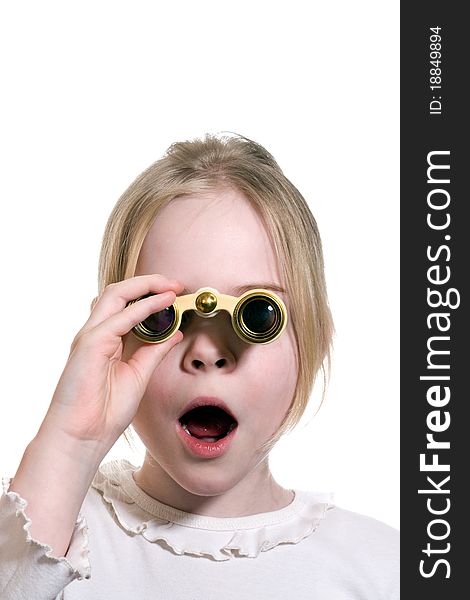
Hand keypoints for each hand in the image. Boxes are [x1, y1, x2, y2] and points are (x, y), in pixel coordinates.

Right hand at [41, 274, 183, 450]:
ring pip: (115, 294)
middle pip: (118, 292)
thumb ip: (154, 351)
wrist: (83, 437)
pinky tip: (162, 303)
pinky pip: (119, 318)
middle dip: (149, 282)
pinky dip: (143, 308)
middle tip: (177, 284)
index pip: (125, 304)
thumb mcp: (139, 375)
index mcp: (105, 339)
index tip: (176, 293)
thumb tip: (175, 332)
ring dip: (146, 286)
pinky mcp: (90, 344)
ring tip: (171, 287)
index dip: (150, 293)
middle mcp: (96, 333)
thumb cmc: (105, 411)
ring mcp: (90, 336)